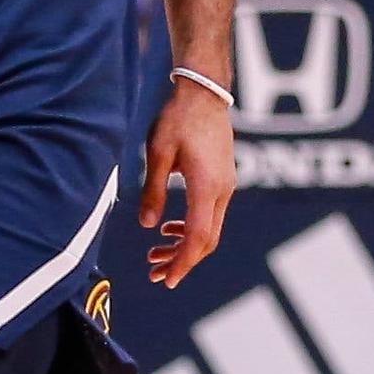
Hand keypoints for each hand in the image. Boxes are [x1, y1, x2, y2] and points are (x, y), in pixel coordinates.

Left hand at [138, 79, 233, 287]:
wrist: (205, 93)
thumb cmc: (179, 118)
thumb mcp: (158, 153)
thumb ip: (153, 191)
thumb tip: (146, 225)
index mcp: (207, 187)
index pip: (196, 237)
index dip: (182, 263)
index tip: (166, 280)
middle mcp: (223, 191)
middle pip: (206, 241)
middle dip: (181, 261)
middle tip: (154, 273)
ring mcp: (227, 186)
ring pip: (210, 230)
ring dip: (185, 246)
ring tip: (155, 253)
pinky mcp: (224, 180)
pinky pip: (211, 215)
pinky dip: (192, 228)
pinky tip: (170, 227)